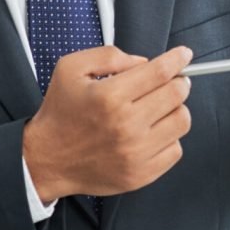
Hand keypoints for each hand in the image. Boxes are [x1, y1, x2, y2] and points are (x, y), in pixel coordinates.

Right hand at [22, 45, 193, 202]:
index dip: (177, 59)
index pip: (161, 72)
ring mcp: (135, 153)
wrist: (46, 160)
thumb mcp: (71, 69)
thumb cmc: (60, 113)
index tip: (183, 55)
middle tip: (170, 82)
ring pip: (182, 121)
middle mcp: (125, 125)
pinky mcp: (140, 175)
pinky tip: (151, 133)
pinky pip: (176, 150)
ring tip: (159, 109)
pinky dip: (169, 138)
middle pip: (177, 94)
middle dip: (178, 82)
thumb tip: (144, 62)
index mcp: (110, 96)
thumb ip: (109, 55)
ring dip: (175, 109)